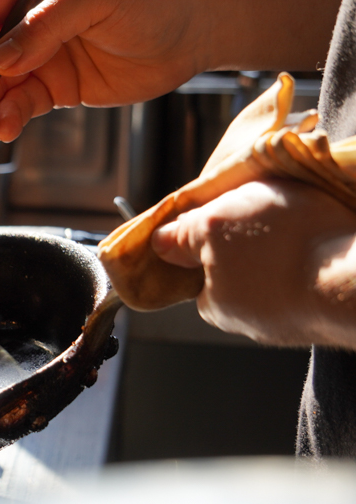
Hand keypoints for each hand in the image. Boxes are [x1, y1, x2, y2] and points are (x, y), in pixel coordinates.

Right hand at [0, 0, 336, 150]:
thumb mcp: (95, 2)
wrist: (190, 33)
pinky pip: (20, 105)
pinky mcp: (52, 87)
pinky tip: (2, 132)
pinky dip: (7, 120)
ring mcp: (36, 57)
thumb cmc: (150, 0)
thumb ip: (46, 28)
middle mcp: (25, 23)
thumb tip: (0, 61)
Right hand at [151, 179, 355, 349]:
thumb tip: (208, 281)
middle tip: (236, 273)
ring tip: (277, 264)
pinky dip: (288, 224)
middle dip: (218, 240)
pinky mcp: (314, 191)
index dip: (171, 251)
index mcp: (206, 225)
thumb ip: (202, 289)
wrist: (353, 285)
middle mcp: (239, 198)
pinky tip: (302, 252)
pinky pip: (286, 206)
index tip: (175, 261)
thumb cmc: (285, 301)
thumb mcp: (223, 310)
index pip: (169, 235)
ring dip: (255, 229)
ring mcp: (279, 190)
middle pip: (213, 218)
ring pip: (251, 209)